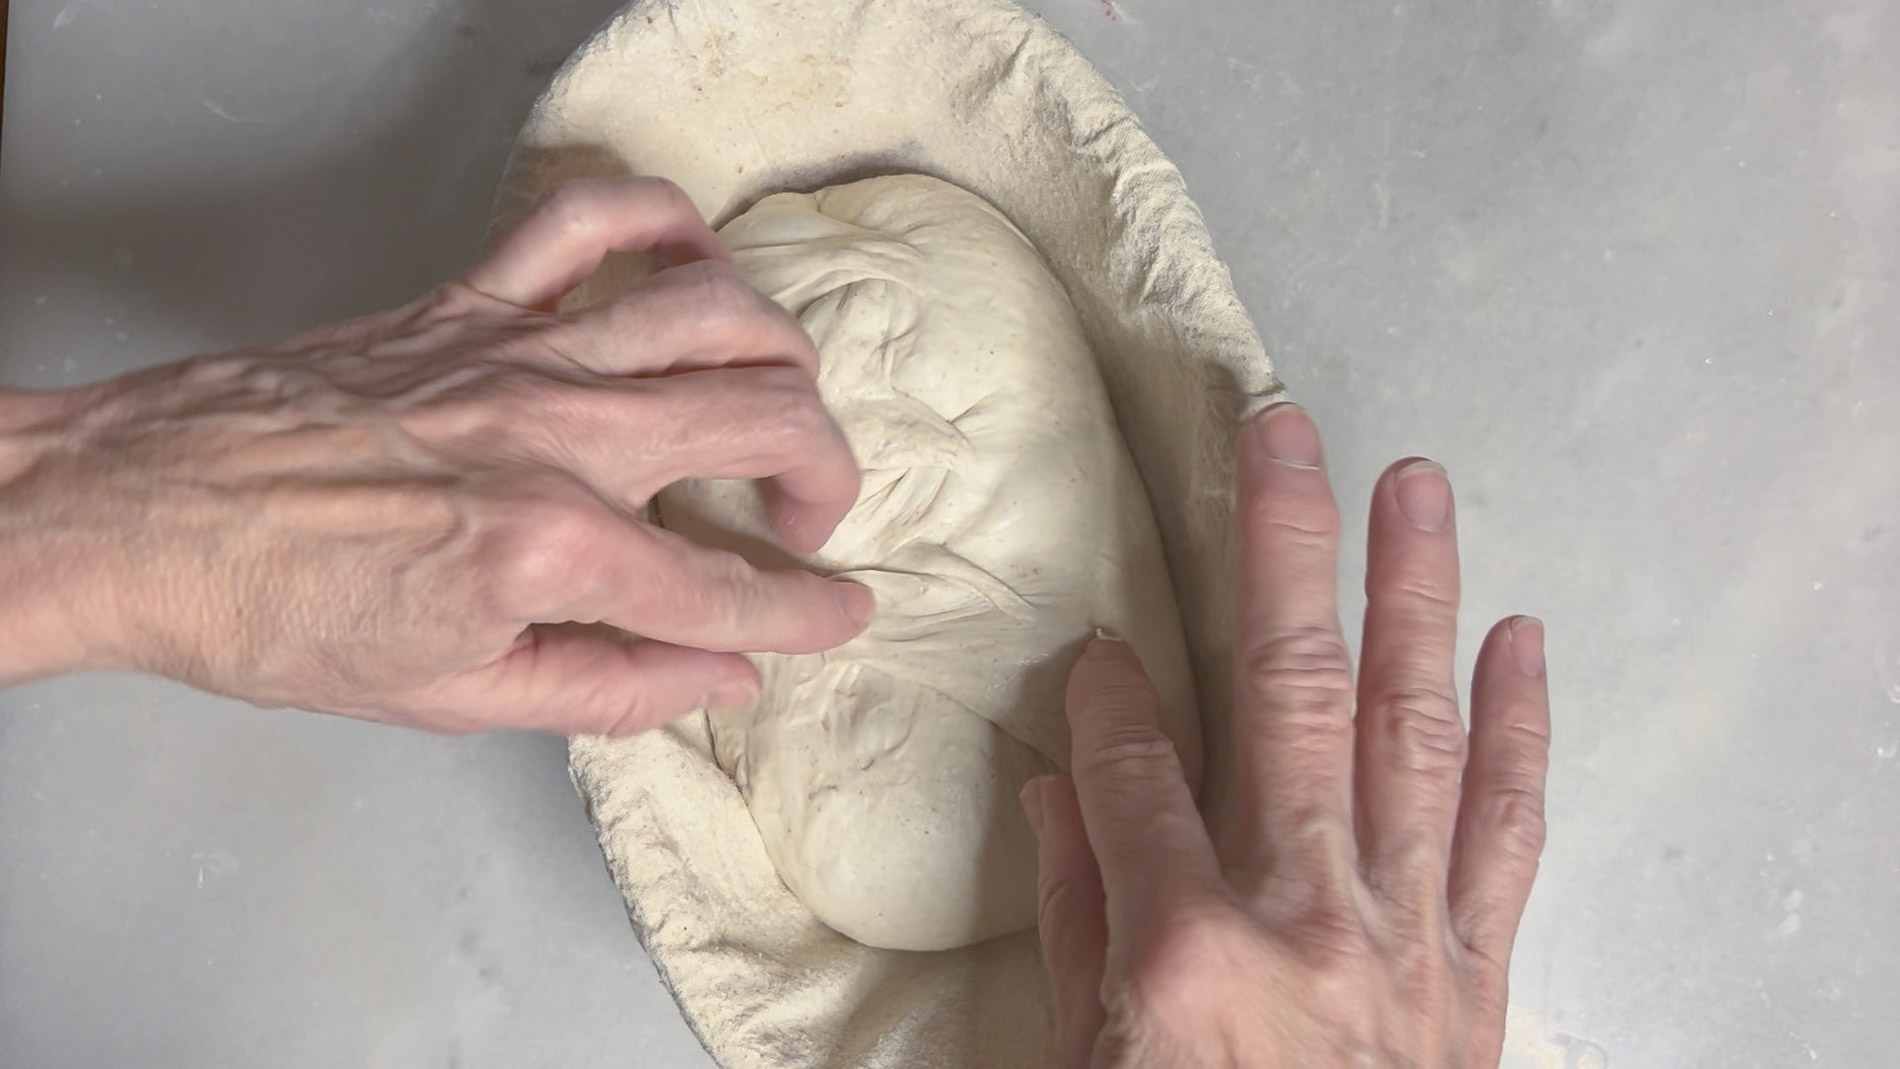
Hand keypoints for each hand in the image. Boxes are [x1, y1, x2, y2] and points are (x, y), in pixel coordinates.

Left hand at [0, 178, 873, 733]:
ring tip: (777, 403)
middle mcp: (555, 435)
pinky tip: (691, 265)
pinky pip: (591, 218)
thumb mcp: (451, 697)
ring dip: (780, 357)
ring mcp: (516, 350)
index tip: (843, 613)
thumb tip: (720, 677)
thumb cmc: (273, 615)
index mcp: (552, 551)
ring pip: (714, 312)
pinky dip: (664, 221)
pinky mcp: (469, 298)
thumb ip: (609, 688)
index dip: (807, 610)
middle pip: (765, 419)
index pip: (728, 587)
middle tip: (807, 519)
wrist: (136, 517)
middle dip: (826, 476)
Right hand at [1024, 403, 1550, 1066]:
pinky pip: (1506, 831)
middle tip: (1285, 432)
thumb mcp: (1077, 1065)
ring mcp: (1404, 941)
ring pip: (1414, 729)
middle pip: (1292, 694)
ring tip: (1418, 485)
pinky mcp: (1475, 976)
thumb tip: (1063, 788)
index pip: (1130, 767)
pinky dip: (1517, 731)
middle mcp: (1304, 921)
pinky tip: (1522, 637)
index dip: (1103, 694)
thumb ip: (1077, 922)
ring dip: (1417, 595)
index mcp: (1182, 954)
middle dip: (1283, 549)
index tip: (1096, 651)